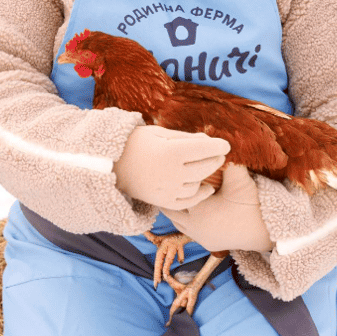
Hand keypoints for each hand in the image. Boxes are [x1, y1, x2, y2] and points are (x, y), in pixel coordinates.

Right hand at [113, 125, 229, 209]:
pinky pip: (188, 200)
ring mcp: (168, 189)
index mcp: (171, 152)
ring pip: (198, 184)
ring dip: (204, 175)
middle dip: (215, 159)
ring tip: (205, 166)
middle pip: (205, 167)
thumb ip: (185, 138)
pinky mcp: (163, 201)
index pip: (204, 148)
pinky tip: (205, 188)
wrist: (111, 164)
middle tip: (220, 153)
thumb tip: (208, 140)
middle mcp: (172, 172)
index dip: (218, 145)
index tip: (226, 144)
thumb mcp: (159, 134)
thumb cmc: (135, 143)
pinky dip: (199, 194)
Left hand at [161, 163, 273, 251]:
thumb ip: (227, 161)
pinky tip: (189, 204)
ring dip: (176, 205)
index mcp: (198, 212)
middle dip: (171, 192)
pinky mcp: (208, 244)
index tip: (171, 167)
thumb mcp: (240, 180)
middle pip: (170, 207)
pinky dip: (184, 217)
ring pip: (176, 220)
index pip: (175, 192)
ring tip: (176, 188)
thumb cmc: (254, 204)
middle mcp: (195, 228)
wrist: (270, 232)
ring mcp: (200, 238)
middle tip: (168, 177)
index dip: (174, 179)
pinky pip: (186, 229)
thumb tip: (221, 139)